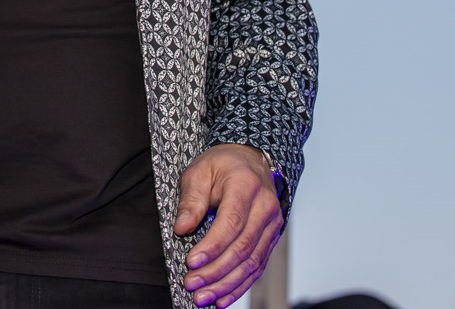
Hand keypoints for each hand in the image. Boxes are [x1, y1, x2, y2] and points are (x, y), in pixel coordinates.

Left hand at [173, 143, 283, 307]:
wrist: (250, 159)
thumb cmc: (223, 165)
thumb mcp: (199, 171)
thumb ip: (191, 200)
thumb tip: (182, 228)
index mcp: (245, 186)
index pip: (231, 223)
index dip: (212, 247)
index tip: (192, 262)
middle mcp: (264, 207)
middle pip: (243, 248)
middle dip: (216, 271)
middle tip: (193, 284)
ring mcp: (271, 224)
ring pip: (252, 262)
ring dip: (227, 284)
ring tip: (204, 297)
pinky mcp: (271, 238)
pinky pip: (258, 267)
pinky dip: (240, 285)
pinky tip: (223, 297)